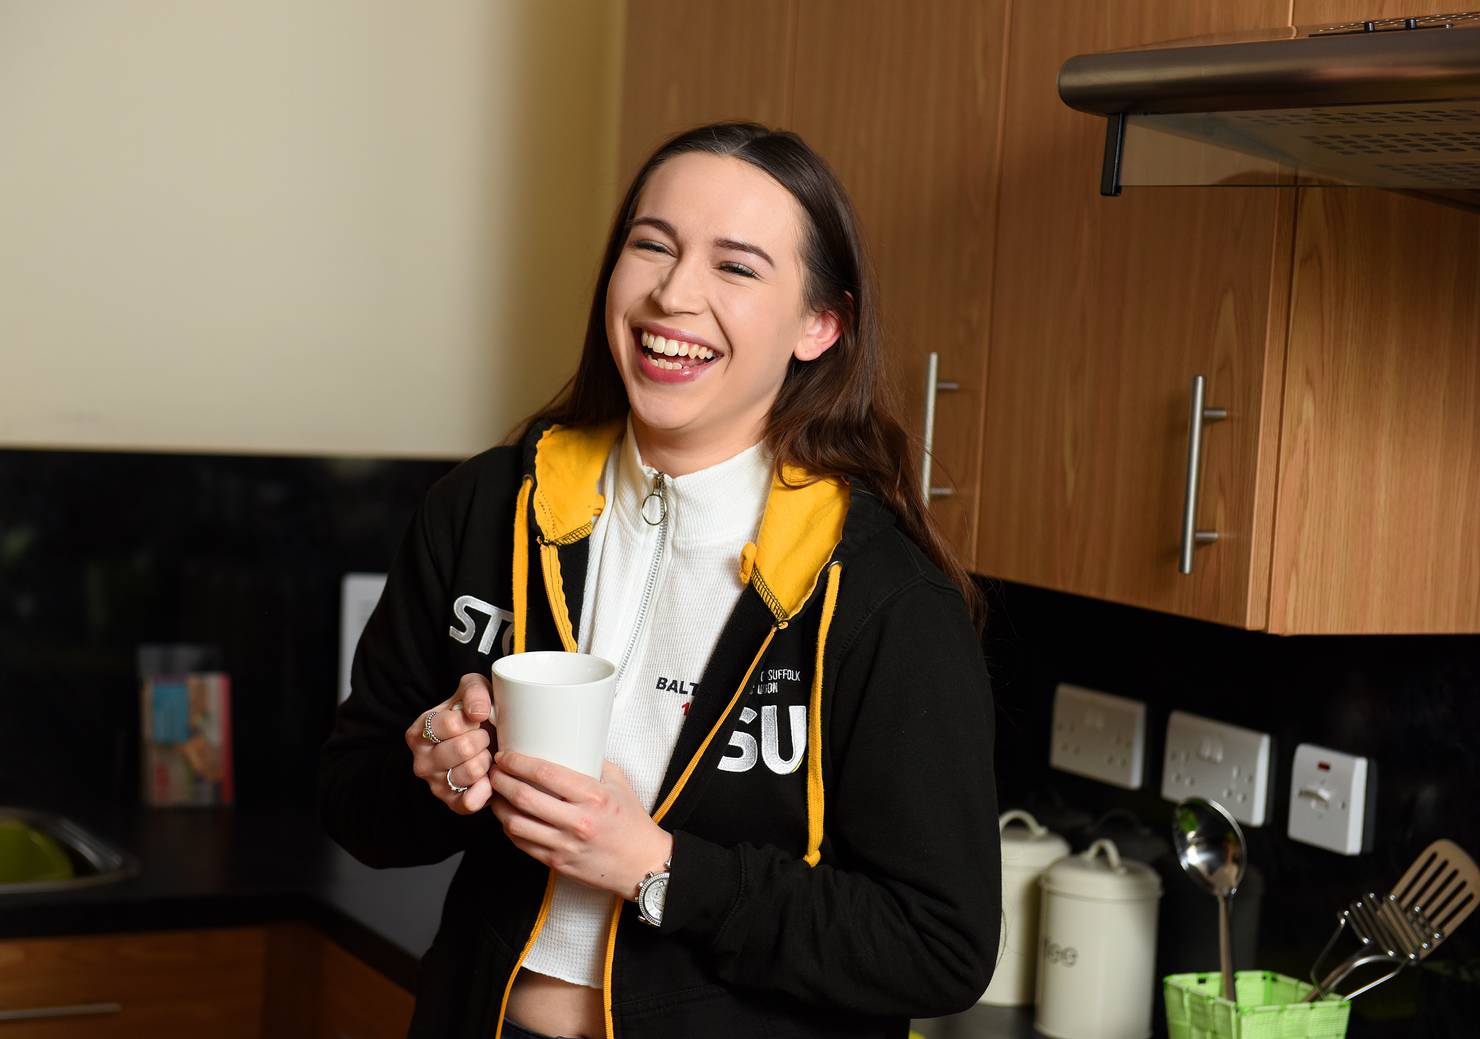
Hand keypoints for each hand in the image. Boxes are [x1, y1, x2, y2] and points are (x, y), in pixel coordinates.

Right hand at [403, 674, 495, 813]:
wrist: (486, 741)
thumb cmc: (476, 714)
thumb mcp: (473, 689)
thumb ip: (474, 691)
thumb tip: (477, 713)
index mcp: (418, 732)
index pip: (450, 724)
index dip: (473, 719)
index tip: (475, 720)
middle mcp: (421, 762)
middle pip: (464, 748)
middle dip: (484, 739)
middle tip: (484, 737)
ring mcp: (435, 786)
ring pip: (472, 771)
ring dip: (487, 760)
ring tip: (484, 754)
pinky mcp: (452, 804)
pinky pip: (473, 800)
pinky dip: (488, 787)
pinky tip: (487, 774)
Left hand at [488, 751, 673, 899]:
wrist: (642, 864)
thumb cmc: (631, 822)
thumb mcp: (619, 784)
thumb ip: (594, 763)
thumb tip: (568, 745)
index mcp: (593, 797)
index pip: (546, 774)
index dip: (518, 762)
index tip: (506, 755)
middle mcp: (577, 822)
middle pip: (524, 797)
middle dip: (500, 780)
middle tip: (492, 770)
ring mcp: (565, 846)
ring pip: (516, 824)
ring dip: (498, 806)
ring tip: (495, 793)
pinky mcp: (557, 864)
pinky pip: (522, 844)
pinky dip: (509, 828)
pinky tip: (507, 817)